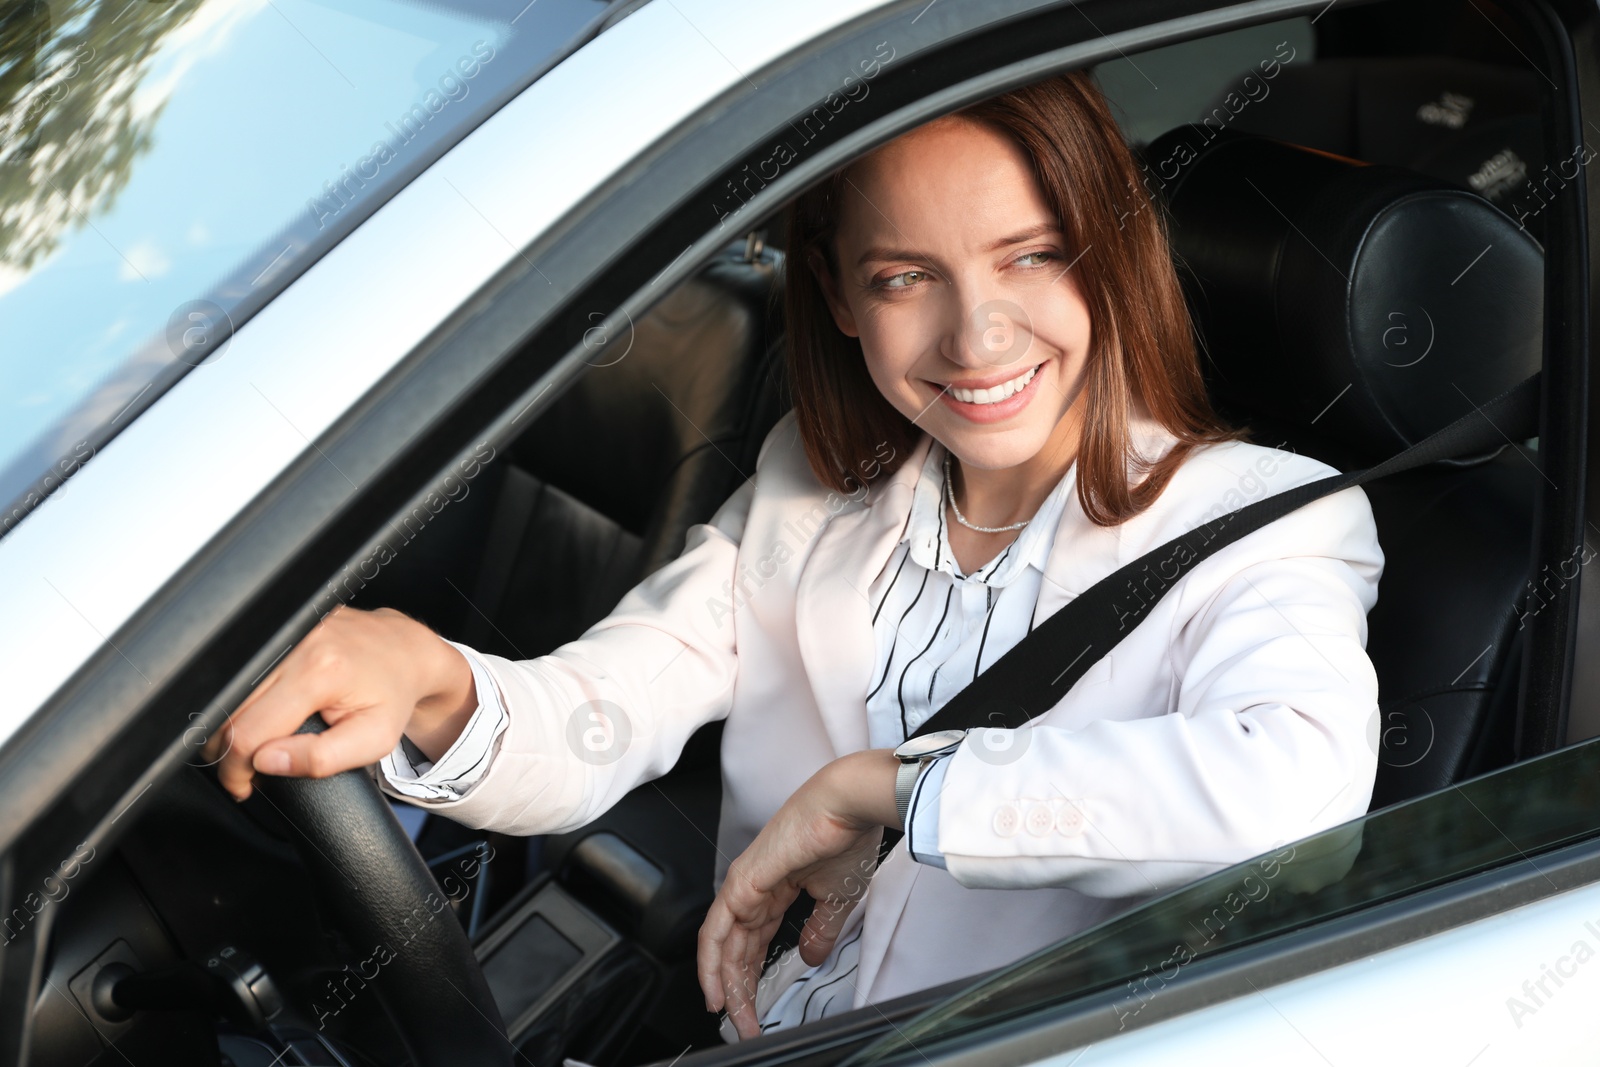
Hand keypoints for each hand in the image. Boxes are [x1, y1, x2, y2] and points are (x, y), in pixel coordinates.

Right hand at [201, 605, 476, 800]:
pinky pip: (238, 671)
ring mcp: (282, 630)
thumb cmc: (391, 697)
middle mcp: (295, 643)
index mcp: (318, 671)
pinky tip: (256, 713)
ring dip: (229, 725)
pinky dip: (238, 699)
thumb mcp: (373, 741)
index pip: (248, 732)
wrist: (404, 650)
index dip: (236, 769)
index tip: (245, 786)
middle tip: (247, 771)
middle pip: (228, 710)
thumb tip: (265, 762)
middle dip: (227, 749)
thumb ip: (322, 758)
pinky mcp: (276, 626)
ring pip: (225, 690)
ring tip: (253, 745)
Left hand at [697, 749, 898, 1038]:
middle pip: (736, 948)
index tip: (759, 1007)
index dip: (754, 974)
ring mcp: (744, 884)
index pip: (755, 940)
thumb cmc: (847, 837)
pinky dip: (712, 963)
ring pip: (722, 945)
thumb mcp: (837, 898)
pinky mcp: (742, 884)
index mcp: (776, 887)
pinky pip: (717, 931)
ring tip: (733, 1017)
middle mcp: (754, 887)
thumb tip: (813, 956)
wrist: (847, 805)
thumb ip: (821, 929)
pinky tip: (716, 989)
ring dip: (726, 984)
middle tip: (746, 1023)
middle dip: (740, 988)